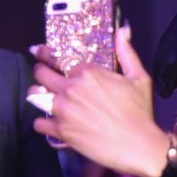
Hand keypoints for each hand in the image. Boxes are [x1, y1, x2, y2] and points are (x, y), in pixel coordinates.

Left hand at [28, 25, 169, 176]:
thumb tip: (124, 30)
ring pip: (34, 96)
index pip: (60, 59)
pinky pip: (39, 123)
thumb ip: (127, 53)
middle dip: (44, 74)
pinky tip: (53, 123)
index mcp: (88, 72)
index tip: (48, 58)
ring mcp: (63, 110)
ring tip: (48, 100)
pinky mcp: (62, 131)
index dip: (53, 59)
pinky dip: (44, 124)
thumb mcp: (139, 79)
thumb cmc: (142, 113)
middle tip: (49, 80)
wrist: (139, 146)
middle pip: (41, 74)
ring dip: (39, 96)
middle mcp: (71, 88)